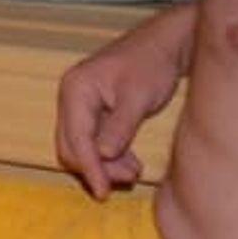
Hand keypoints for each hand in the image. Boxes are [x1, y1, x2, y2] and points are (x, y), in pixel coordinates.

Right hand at [54, 13, 190, 198]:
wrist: (165, 46)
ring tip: (134, 172)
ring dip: (105, 164)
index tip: (103, 192)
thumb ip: (120, 127)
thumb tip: (104, 155)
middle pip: (72, 145)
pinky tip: (131, 163)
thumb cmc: (151, 64)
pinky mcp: (95, 111)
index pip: (76, 137)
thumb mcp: (138, 97)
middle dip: (97, 167)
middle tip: (127, 179)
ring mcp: (82, 104)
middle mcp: (72, 97)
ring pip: (83, 146)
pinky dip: (110, 155)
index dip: (89, 167)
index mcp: (76, 89)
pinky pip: (95, 141)